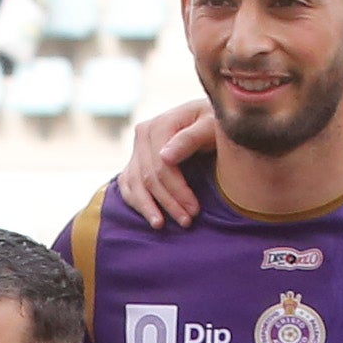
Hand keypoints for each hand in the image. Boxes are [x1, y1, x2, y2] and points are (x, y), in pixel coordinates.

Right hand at [115, 98, 220, 229]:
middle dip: (168, 202)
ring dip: (148, 207)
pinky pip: (128, 184)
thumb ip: (190, 138)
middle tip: (186, 221)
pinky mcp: (135, 159)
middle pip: (149, 177)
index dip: (177, 191)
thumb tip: (165, 157)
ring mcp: (137, 147)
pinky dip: (136, 202)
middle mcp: (143, 133)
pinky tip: (150, 216)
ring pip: (135, 184)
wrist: (209, 117)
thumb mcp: (211, 125)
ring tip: (161, 225)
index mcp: (160, 124)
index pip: (162, 166)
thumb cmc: (215, 122)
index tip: (194, 210)